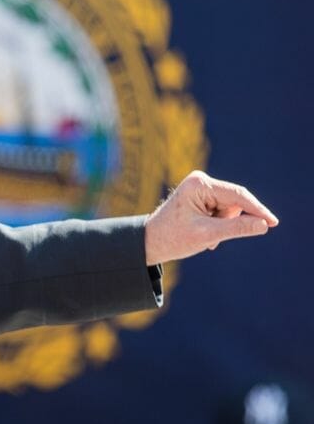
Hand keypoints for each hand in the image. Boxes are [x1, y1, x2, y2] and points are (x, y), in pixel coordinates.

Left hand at [144, 170, 278, 264]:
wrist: (150, 242)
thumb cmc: (173, 238)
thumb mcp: (207, 235)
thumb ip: (236, 229)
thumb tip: (264, 225)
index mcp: (199, 185)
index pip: (238, 196)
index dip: (258, 210)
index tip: (273, 223)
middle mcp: (201, 181)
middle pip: (235, 203)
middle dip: (229, 223)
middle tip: (213, 239)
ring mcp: (201, 188)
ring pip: (230, 209)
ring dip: (222, 226)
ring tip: (204, 237)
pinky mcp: (202, 197)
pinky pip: (222, 212)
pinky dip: (218, 226)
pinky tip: (203, 234)